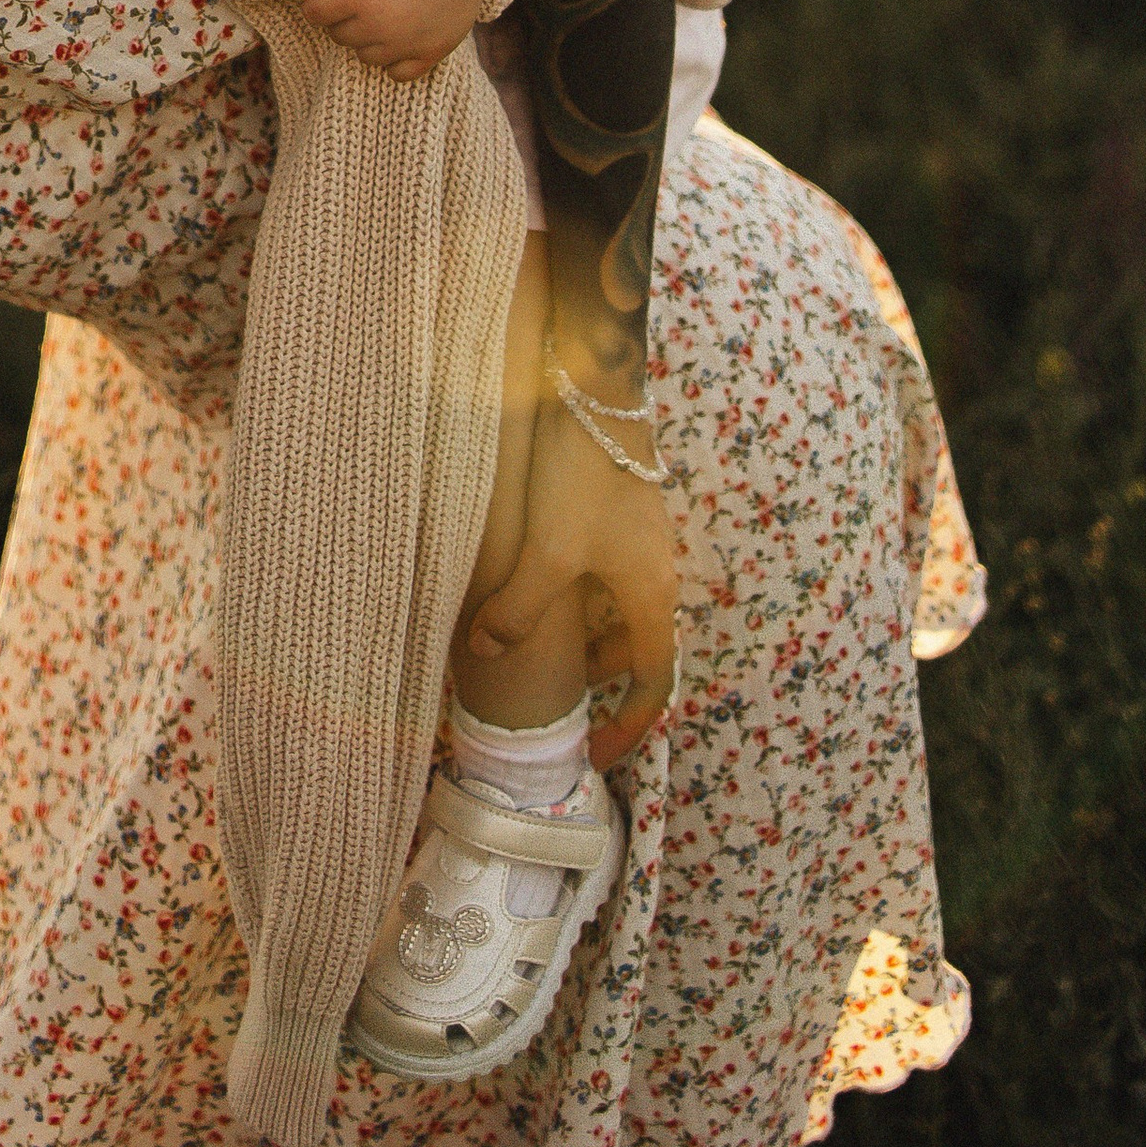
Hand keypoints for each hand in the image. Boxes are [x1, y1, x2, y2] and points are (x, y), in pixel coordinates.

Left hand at [290, 0, 488, 79]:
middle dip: (340, 16)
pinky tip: (398, 33)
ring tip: (378, 10)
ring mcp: (405, 43)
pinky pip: (397, 72)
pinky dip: (392, 59)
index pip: (314, 11)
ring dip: (364, 37)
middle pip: (337, 34)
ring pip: (364, 55)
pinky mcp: (430, 53)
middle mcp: (379, 25)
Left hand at [465, 396, 678, 772]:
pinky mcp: (624, 514)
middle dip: (603, 684)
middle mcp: (658, 574)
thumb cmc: (583, 474)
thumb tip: (487, 653)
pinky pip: (611, 579)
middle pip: (641, 650)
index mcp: (653, 595)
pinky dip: (583, 602)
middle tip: (559, 704)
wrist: (600, 389)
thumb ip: (519, 610)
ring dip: (591, 641)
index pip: (655, 684)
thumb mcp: (547, 551)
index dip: (628, 727)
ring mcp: (644, 542)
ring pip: (623, 612)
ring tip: (539, 650)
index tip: (597, 757)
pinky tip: (540, 588)